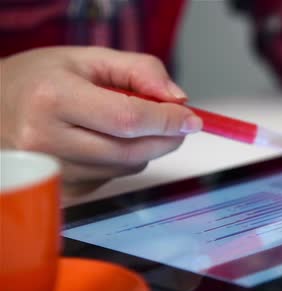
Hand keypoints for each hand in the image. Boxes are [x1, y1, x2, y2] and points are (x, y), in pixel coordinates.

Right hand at [0, 47, 201, 197]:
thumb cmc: (40, 79)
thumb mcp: (88, 58)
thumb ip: (139, 71)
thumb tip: (178, 99)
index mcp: (52, 99)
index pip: (127, 119)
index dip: (167, 121)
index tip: (192, 119)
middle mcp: (46, 140)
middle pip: (131, 152)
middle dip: (166, 138)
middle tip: (177, 122)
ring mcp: (51, 172)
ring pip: (126, 168)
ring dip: (144, 149)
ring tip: (123, 123)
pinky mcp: (60, 191)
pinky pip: (112, 180)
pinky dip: (122, 161)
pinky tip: (101, 141)